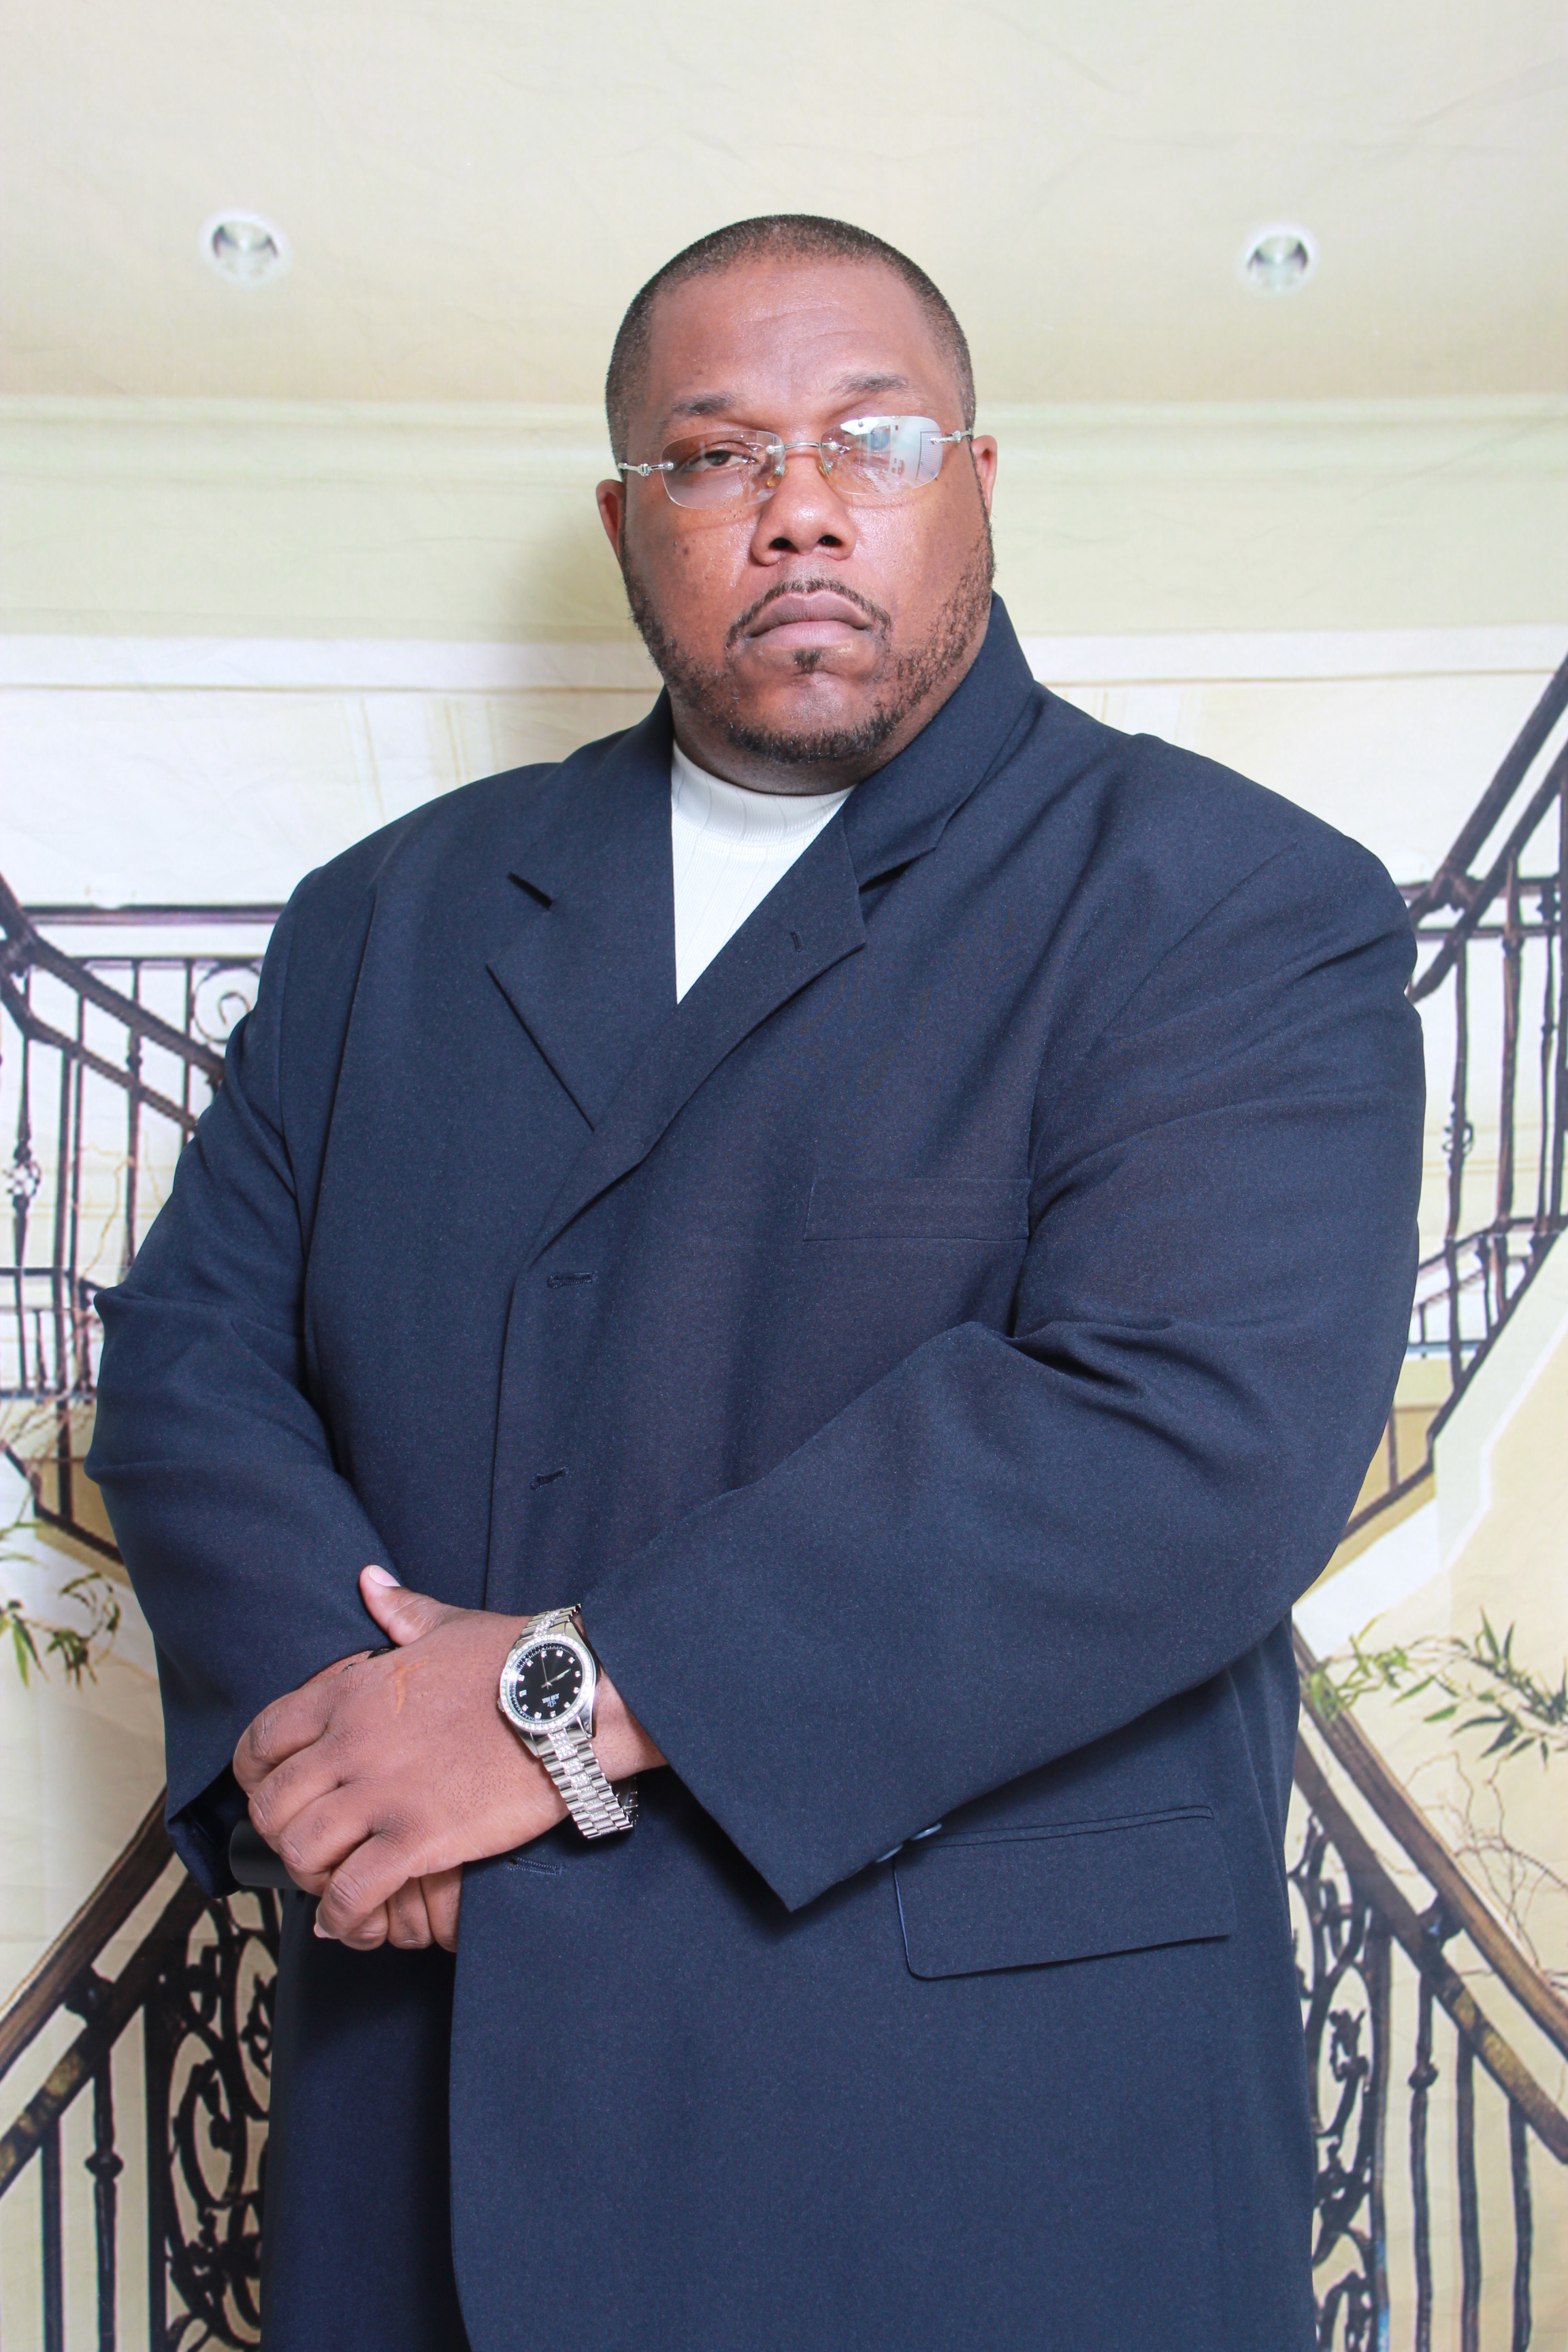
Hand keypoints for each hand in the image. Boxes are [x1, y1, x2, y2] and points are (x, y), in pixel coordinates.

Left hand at [233, 1568, 663, 1951]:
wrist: (573, 1697)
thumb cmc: (517, 1660)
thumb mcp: (448, 1625)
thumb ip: (400, 1610)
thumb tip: (370, 1581)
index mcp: (352, 1691)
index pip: (262, 1739)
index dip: (254, 1774)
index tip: (270, 1791)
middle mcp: (354, 1742)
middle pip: (270, 1805)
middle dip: (278, 1833)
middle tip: (306, 1845)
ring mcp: (384, 1793)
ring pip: (300, 1852)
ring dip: (309, 1877)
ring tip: (331, 1885)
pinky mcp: (420, 1838)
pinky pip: (352, 1894)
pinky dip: (345, 1919)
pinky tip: (357, 1922)